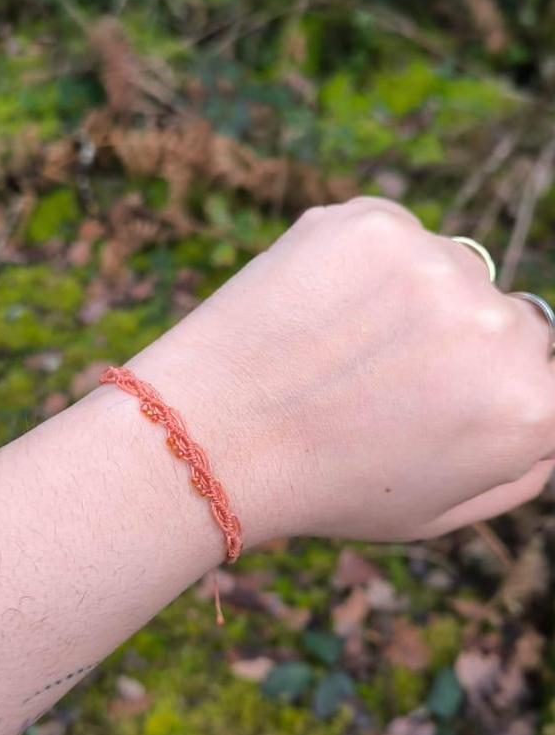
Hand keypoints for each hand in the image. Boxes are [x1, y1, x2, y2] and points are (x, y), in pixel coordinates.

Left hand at [128, 197, 554, 546]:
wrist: (212, 440)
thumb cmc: (327, 487)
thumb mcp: (441, 510)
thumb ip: (521, 461)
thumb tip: (543, 399)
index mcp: (531, 408)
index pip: (547, 373)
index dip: (492, 388)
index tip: (441, 398)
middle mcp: (500, 329)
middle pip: (510, 319)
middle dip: (460, 344)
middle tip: (381, 383)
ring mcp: (438, 266)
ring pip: (451, 270)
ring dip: (413, 299)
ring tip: (340, 351)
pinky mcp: (376, 224)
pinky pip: (395, 236)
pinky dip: (363, 264)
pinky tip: (318, 312)